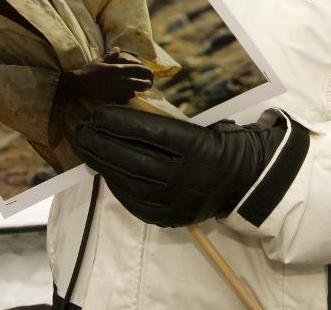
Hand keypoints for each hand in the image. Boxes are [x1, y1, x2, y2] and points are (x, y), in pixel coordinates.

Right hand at [62, 49, 152, 103]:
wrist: (78, 82)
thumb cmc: (88, 70)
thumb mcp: (100, 60)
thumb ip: (111, 55)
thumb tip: (117, 48)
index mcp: (119, 68)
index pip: (139, 69)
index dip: (146, 71)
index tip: (150, 73)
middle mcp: (120, 79)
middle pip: (141, 82)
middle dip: (146, 83)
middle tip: (148, 83)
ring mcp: (117, 89)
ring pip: (134, 92)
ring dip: (136, 91)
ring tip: (137, 90)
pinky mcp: (112, 97)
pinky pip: (125, 99)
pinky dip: (127, 98)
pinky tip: (125, 96)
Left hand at [74, 105, 285, 226]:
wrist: (248, 181)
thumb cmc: (224, 142)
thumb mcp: (204, 123)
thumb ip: (168, 122)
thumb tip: (126, 111)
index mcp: (199, 148)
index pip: (150, 134)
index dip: (120, 122)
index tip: (99, 112)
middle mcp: (186, 178)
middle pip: (134, 159)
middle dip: (102, 143)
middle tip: (82, 129)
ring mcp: (177, 202)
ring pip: (130, 182)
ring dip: (103, 163)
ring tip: (86, 147)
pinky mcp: (170, 218)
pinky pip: (134, 202)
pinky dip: (116, 184)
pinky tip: (104, 169)